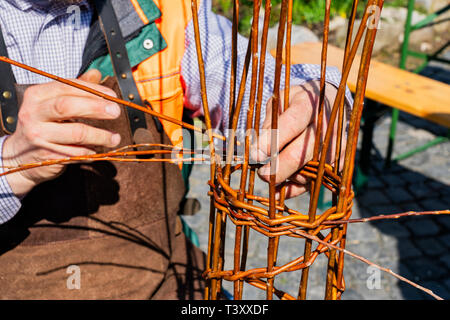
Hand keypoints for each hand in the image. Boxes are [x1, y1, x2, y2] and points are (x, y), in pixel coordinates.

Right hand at [2, 70, 121, 197]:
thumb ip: (75, 88)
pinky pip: (77, 153)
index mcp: (36, 96)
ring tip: (114, 138)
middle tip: (116, 112)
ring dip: (101, 136)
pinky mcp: (47, 155)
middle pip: (68, 106)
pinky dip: (91, 151)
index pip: (67, 87)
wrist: (18, 156)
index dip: (92, 91)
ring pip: (76, 133)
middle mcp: (33, 114)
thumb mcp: (53, 102)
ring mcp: (38, 136)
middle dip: (96, 108)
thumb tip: (95, 73)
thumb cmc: (41, 124)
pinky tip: (98, 150)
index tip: (112, 96)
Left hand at [251, 80, 345, 198]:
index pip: (291, 124)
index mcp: (308, 104)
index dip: (272, 141)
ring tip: (270, 173)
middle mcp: (325, 125)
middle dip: (277, 168)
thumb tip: (258, 150)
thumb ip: (269, 123)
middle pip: (300, 153)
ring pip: (308, 170)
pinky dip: (295, 188)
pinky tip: (278, 188)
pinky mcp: (338, 160)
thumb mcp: (280, 101)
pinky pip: (315, 181)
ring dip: (286, 177)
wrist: (329, 103)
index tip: (256, 155)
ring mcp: (334, 144)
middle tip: (261, 173)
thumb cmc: (297, 102)